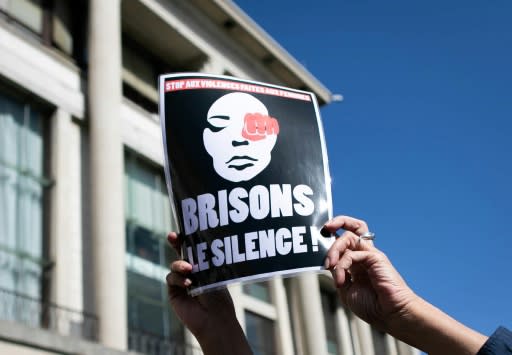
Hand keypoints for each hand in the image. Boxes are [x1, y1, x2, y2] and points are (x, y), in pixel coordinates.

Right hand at [166, 232, 251, 354]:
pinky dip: (178, 278)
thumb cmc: (219, 296)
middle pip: (181, 252)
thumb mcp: (213, 272)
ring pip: (175, 265)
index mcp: (204, 265)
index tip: (183, 229)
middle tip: (173, 236)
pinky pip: (171, 278)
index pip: (195, 248)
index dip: (188, 238)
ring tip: (189, 268)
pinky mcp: (174, 291)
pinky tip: (188, 283)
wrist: (214, 318)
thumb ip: (203, 260)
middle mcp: (192, 271)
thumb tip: (196, 242)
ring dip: (180, 264)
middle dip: (176, 242)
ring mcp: (182, 281)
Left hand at [323, 216, 416, 330]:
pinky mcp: (376, 258)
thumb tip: (328, 262)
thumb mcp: (346, 290)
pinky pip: (353, 253)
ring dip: (334, 249)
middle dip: (337, 222)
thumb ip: (338, 273)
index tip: (321, 235)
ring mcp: (371, 255)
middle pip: (353, 227)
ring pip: (350, 236)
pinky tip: (341, 280)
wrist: (391, 315)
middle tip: (325, 229)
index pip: (347, 238)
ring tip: (329, 265)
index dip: (335, 232)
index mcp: (357, 262)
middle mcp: (364, 255)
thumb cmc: (372, 306)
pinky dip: (342, 265)